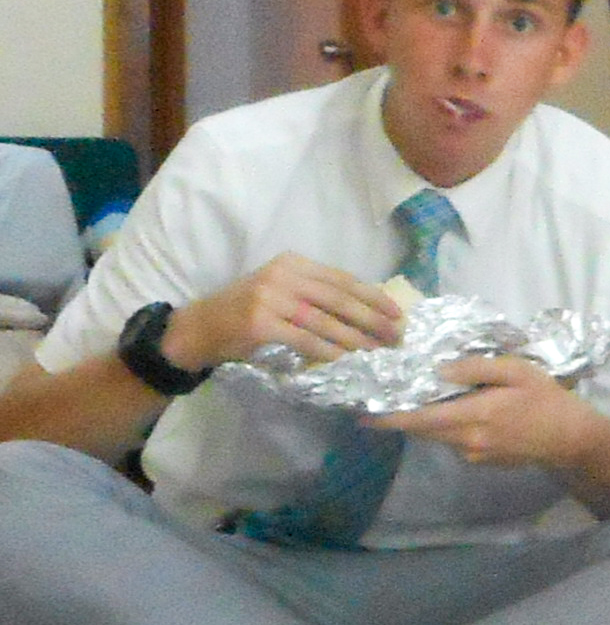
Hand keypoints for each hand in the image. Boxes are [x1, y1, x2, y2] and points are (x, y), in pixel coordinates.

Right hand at [167, 253, 402, 369]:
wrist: (199, 328)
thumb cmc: (245, 310)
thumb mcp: (281, 290)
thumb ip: (314, 293)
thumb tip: (364, 309)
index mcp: (293, 263)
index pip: (342, 279)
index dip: (373, 296)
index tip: (396, 312)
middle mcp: (283, 275)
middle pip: (339, 298)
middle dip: (372, 318)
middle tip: (396, 335)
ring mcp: (270, 298)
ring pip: (326, 321)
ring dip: (356, 338)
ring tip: (378, 351)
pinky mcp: (261, 323)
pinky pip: (305, 339)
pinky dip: (329, 351)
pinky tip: (346, 361)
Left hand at [374, 354, 604, 468]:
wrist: (571, 438)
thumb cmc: (546, 398)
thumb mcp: (517, 371)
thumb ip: (475, 368)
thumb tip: (438, 369)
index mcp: (474, 416)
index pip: (421, 420)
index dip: (390, 418)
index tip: (363, 415)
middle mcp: (467, 441)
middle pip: (425, 429)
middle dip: (406, 416)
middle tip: (391, 399)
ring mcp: (474, 455)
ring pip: (441, 435)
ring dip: (433, 420)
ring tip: (435, 399)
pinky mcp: (483, 461)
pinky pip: (458, 441)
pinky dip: (454, 427)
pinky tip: (473, 413)